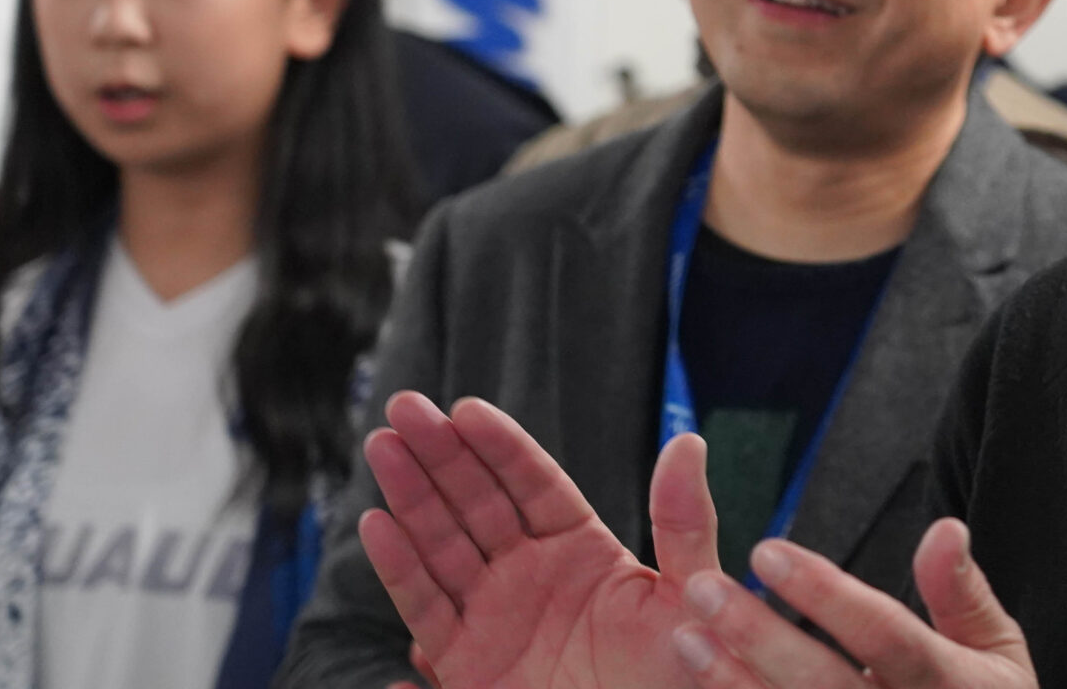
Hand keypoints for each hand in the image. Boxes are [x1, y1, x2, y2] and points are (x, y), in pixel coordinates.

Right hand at [358, 391, 722, 688]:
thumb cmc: (679, 675)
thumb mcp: (689, 594)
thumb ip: (683, 522)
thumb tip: (688, 442)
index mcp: (583, 551)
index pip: (533, 485)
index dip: (500, 447)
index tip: (467, 409)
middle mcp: (531, 575)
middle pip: (478, 502)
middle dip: (440, 454)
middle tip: (406, 405)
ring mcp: (495, 615)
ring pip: (443, 543)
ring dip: (410, 496)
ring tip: (382, 445)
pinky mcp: (466, 663)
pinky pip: (427, 608)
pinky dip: (400, 569)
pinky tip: (377, 524)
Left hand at [668, 518, 1035, 688]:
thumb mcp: (995, 650)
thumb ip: (962, 592)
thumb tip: (945, 527)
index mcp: (950, 686)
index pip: (885, 634)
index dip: (825, 594)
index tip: (766, 551)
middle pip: (824, 685)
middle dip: (761, 635)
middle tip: (702, 587)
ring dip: (732, 683)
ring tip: (686, 637)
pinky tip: (702, 683)